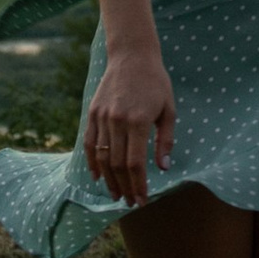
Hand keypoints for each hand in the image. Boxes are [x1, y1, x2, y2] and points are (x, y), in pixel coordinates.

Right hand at [83, 42, 174, 206]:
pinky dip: (91, 161)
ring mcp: (102, 117)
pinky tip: (97, 176)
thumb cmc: (156, 82)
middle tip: (131, 202)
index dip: (139, 185)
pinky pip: (89, 143)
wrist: (132, 55)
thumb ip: (165, 140)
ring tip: (116, 194)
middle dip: (125, 187)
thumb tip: (164, 168)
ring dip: (108, 180)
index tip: (142, 200)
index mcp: (138, 121)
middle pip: (117, 164)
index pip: (135, 163)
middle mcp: (117, 120)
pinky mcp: (92, 112)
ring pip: (102, 157)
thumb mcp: (169, 109)